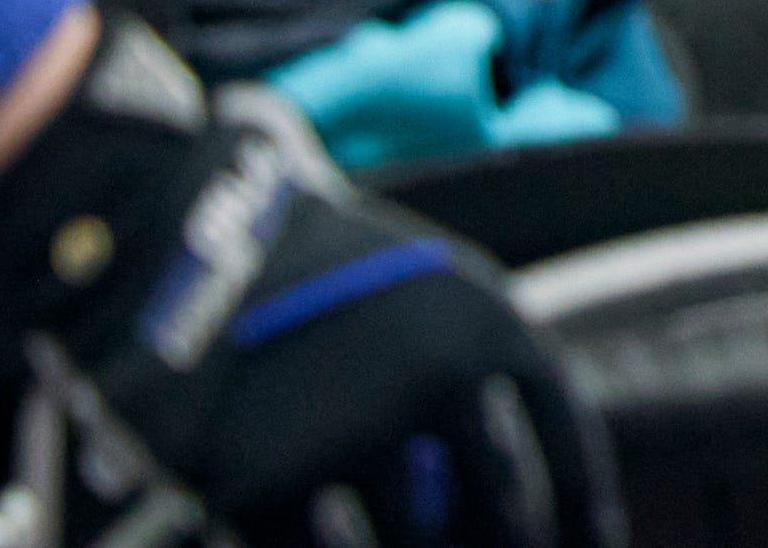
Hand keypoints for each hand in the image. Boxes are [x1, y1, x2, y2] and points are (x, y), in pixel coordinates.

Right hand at [0, 19, 615, 544]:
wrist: (179, 249)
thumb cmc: (319, 278)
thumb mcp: (430, 291)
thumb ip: (482, 370)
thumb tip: (524, 479)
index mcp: (491, 329)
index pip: (570, 448)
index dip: (588, 516)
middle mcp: (439, 382)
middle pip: (503, 516)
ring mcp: (351, 435)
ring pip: (414, 547)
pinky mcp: (264, 483)